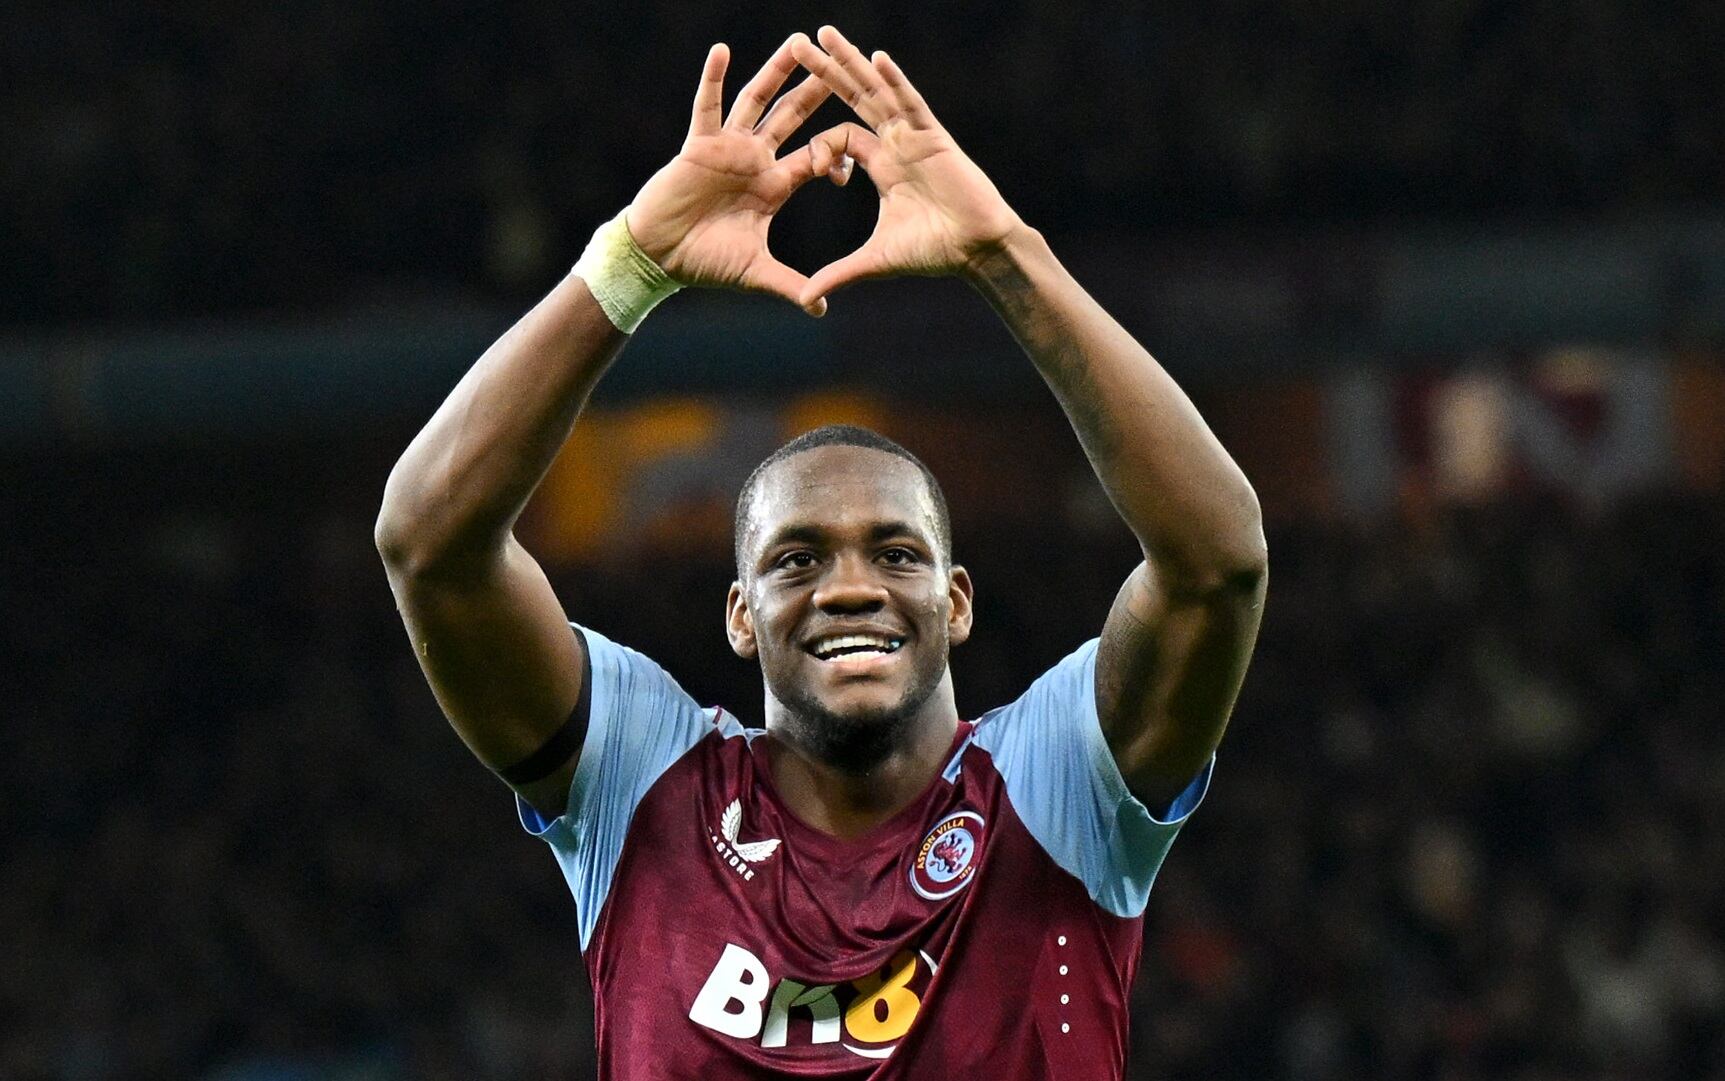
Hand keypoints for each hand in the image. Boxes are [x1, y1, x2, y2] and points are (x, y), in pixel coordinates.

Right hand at [627, 34, 850, 316]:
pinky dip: (712, 79)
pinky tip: (722, 51)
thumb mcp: (756, 273)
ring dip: (776, 72)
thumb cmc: (704, 261)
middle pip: (794, 117)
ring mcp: (728, 148)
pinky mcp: (699, 145)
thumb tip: (822, 308)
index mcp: (774, 185)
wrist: (660, 257)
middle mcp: (755, 159)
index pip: (815, 158)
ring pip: (758, 101)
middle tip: (842, 62)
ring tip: (798, 43)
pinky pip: (707, 106)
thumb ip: (791, 286)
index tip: (859, 150)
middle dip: (818, 90)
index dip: (838, 153)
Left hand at [790, 26, 1027, 307]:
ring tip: (825, 34)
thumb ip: (838, 273)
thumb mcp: (875, 261)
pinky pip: (911, 104)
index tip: (818, 171)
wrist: (977, 250)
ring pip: (877, 91)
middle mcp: (895, 143)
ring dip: (851, 63)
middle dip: (826, 72)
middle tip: (796, 43)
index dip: (822, 150)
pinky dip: (896, 82)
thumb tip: (806, 299)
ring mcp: (914, 136)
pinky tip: (877, 60)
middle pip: (854, 98)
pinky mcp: (934, 138)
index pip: (841, 137)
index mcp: (881, 165)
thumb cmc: (934, 252)